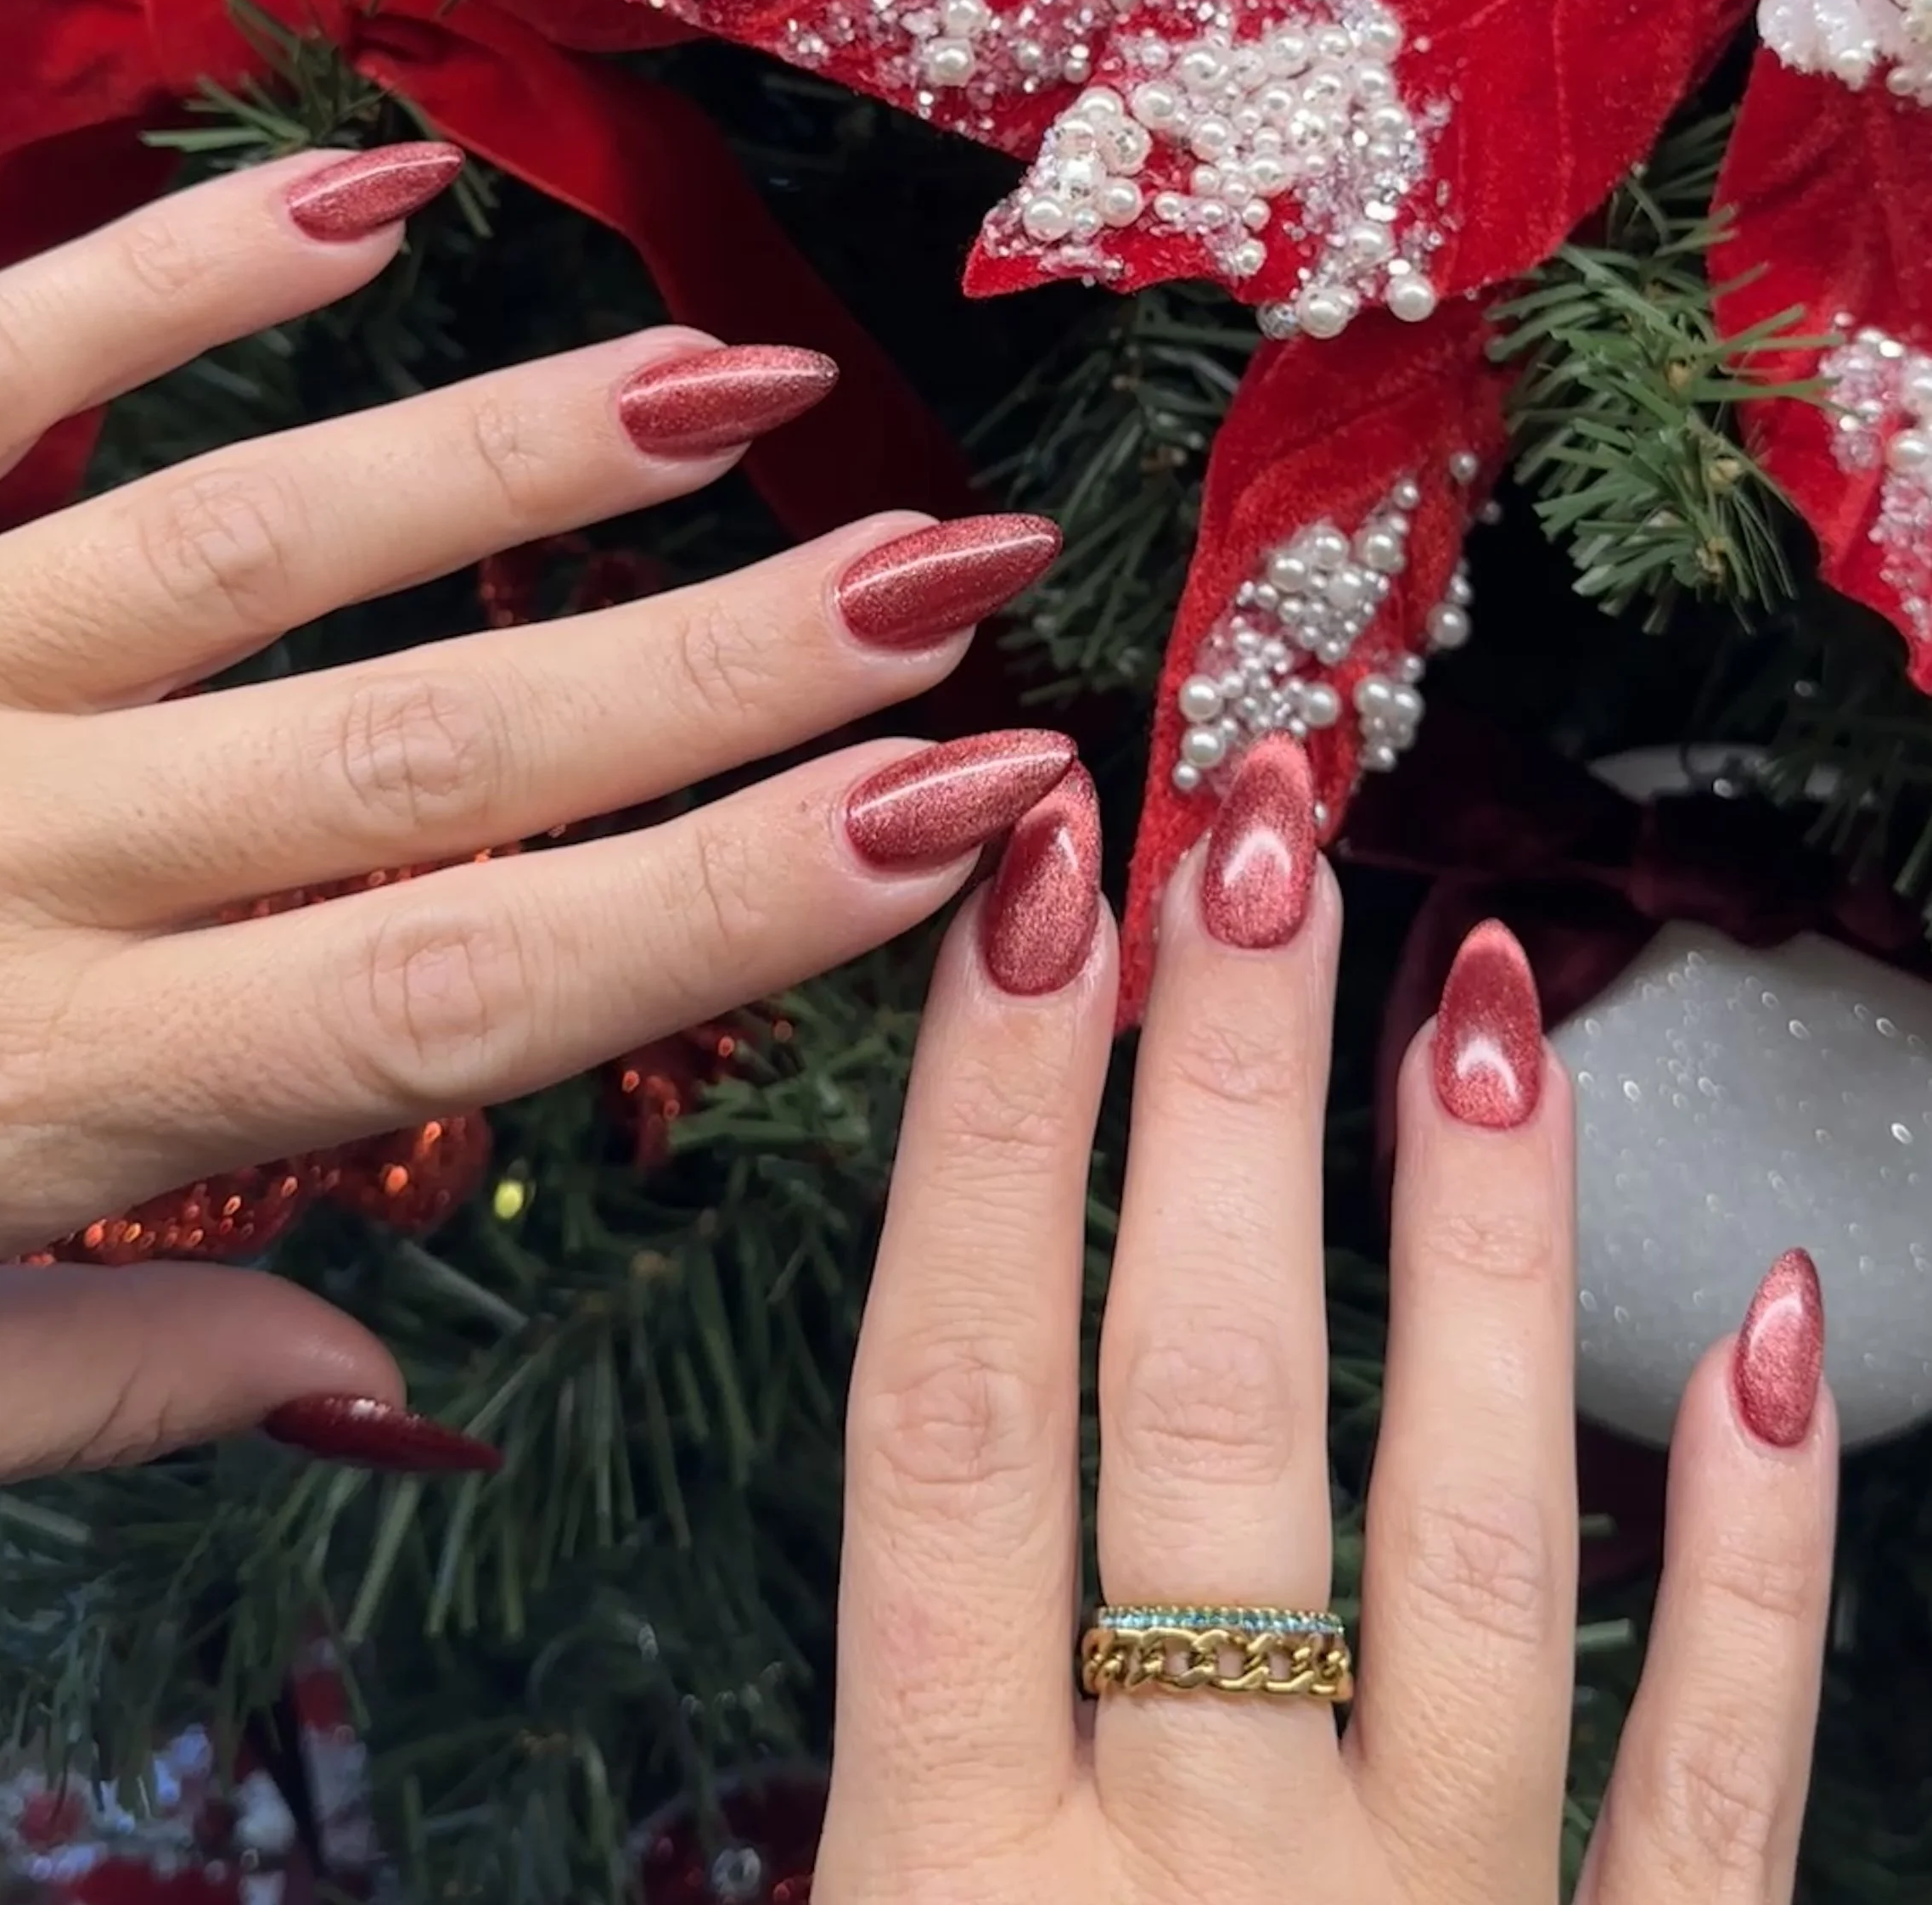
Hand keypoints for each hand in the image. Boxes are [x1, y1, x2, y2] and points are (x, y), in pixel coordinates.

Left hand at [0, 144, 1071, 1486]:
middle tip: (952, 563)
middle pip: (432, 752)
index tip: (954, 810)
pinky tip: (369, 198)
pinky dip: (173, 270)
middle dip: (729, 661)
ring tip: (742, 388)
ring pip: (255, 544)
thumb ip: (116, 1374)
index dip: (741, 896)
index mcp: (43, 1092)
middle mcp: (2, 863)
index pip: (475, 988)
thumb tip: (385, 1374)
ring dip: (519, 457)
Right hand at [819, 738, 1836, 1904]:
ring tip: (1476, 993)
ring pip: (1469, 1540)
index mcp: (952, 1877)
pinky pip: (1715, 1779)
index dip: (987, 1127)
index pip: (955, 1419)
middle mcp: (1205, 1894)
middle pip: (1207, 1414)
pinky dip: (1753, 1553)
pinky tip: (1767, 1326)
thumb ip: (874, 1770)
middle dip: (1228, 1098)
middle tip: (1256, 843)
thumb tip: (913, 1488)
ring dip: (1475, 1243)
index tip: (1029, 895)